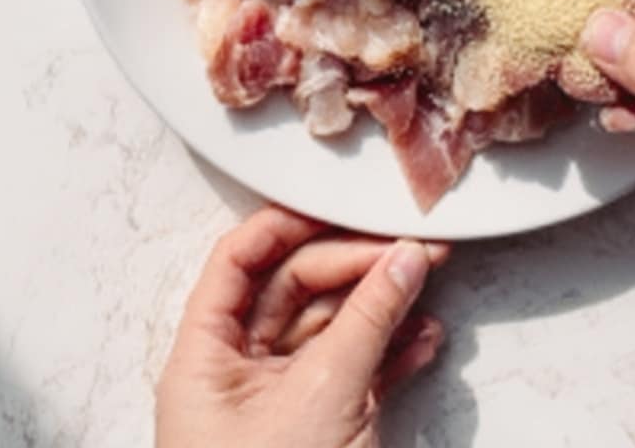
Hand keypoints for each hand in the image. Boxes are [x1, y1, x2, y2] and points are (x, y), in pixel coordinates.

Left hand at [155, 204, 446, 447]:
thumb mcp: (322, 398)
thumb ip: (368, 320)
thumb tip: (408, 258)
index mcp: (205, 357)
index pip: (238, 261)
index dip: (287, 226)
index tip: (343, 208)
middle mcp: (236, 372)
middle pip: (294, 289)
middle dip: (356, 267)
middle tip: (413, 253)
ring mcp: (279, 401)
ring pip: (331, 329)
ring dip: (382, 308)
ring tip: (430, 286)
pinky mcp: (318, 428)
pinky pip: (354, 372)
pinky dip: (390, 355)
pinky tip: (426, 341)